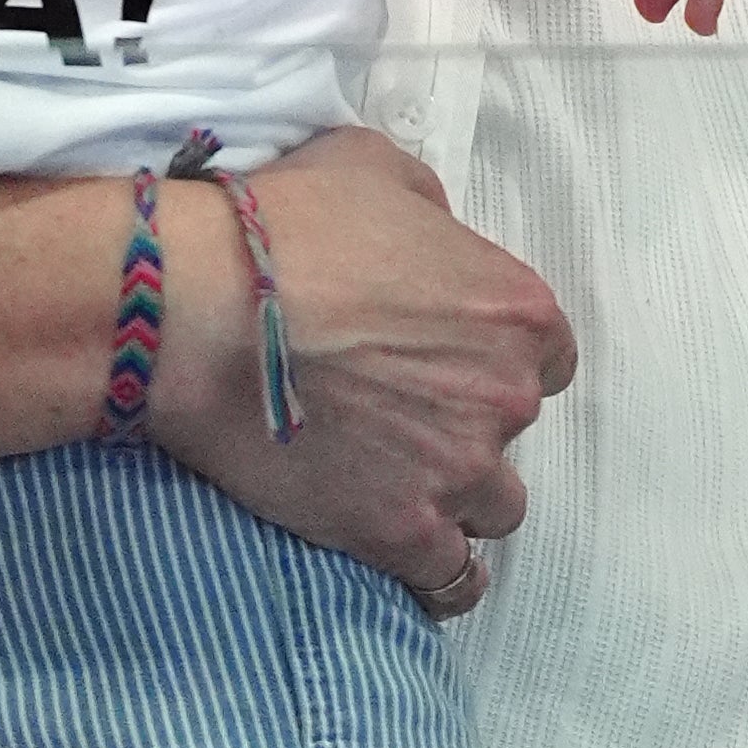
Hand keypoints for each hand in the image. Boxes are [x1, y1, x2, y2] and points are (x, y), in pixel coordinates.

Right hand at [141, 127, 570, 618]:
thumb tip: (433, 236)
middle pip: (512, 427)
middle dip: (464, 419)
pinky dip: (438, 573)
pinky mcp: (402, 531)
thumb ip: (431, 211)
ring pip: (495, 507)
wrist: (201, 306)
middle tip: (394, 407)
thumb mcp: (376, 167)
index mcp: (516, 310)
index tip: (444, 358)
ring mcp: (457, 471)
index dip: (493, 357)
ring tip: (396, 481)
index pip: (546, 356)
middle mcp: (504, 396)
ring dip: (456, 495)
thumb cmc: (284, 224)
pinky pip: (453, 579)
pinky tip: (410, 554)